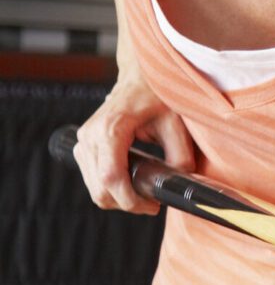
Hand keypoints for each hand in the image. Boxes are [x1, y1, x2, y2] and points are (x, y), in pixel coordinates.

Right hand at [74, 71, 194, 213]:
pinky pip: (93, 179)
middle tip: (153, 203)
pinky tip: (132, 183)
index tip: (152, 206)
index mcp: (111, 129)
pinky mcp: (83, 146)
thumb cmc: (158, 96)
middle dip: (126, 203)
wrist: (139, 78)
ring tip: (145, 194)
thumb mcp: (176, 124)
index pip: (111, 177)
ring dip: (118, 199)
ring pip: (94, 189)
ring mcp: (83, 141)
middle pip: (99, 189)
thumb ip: (180, 155)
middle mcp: (90, 136)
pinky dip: (111, 189)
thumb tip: (181, 184)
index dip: (130, 200)